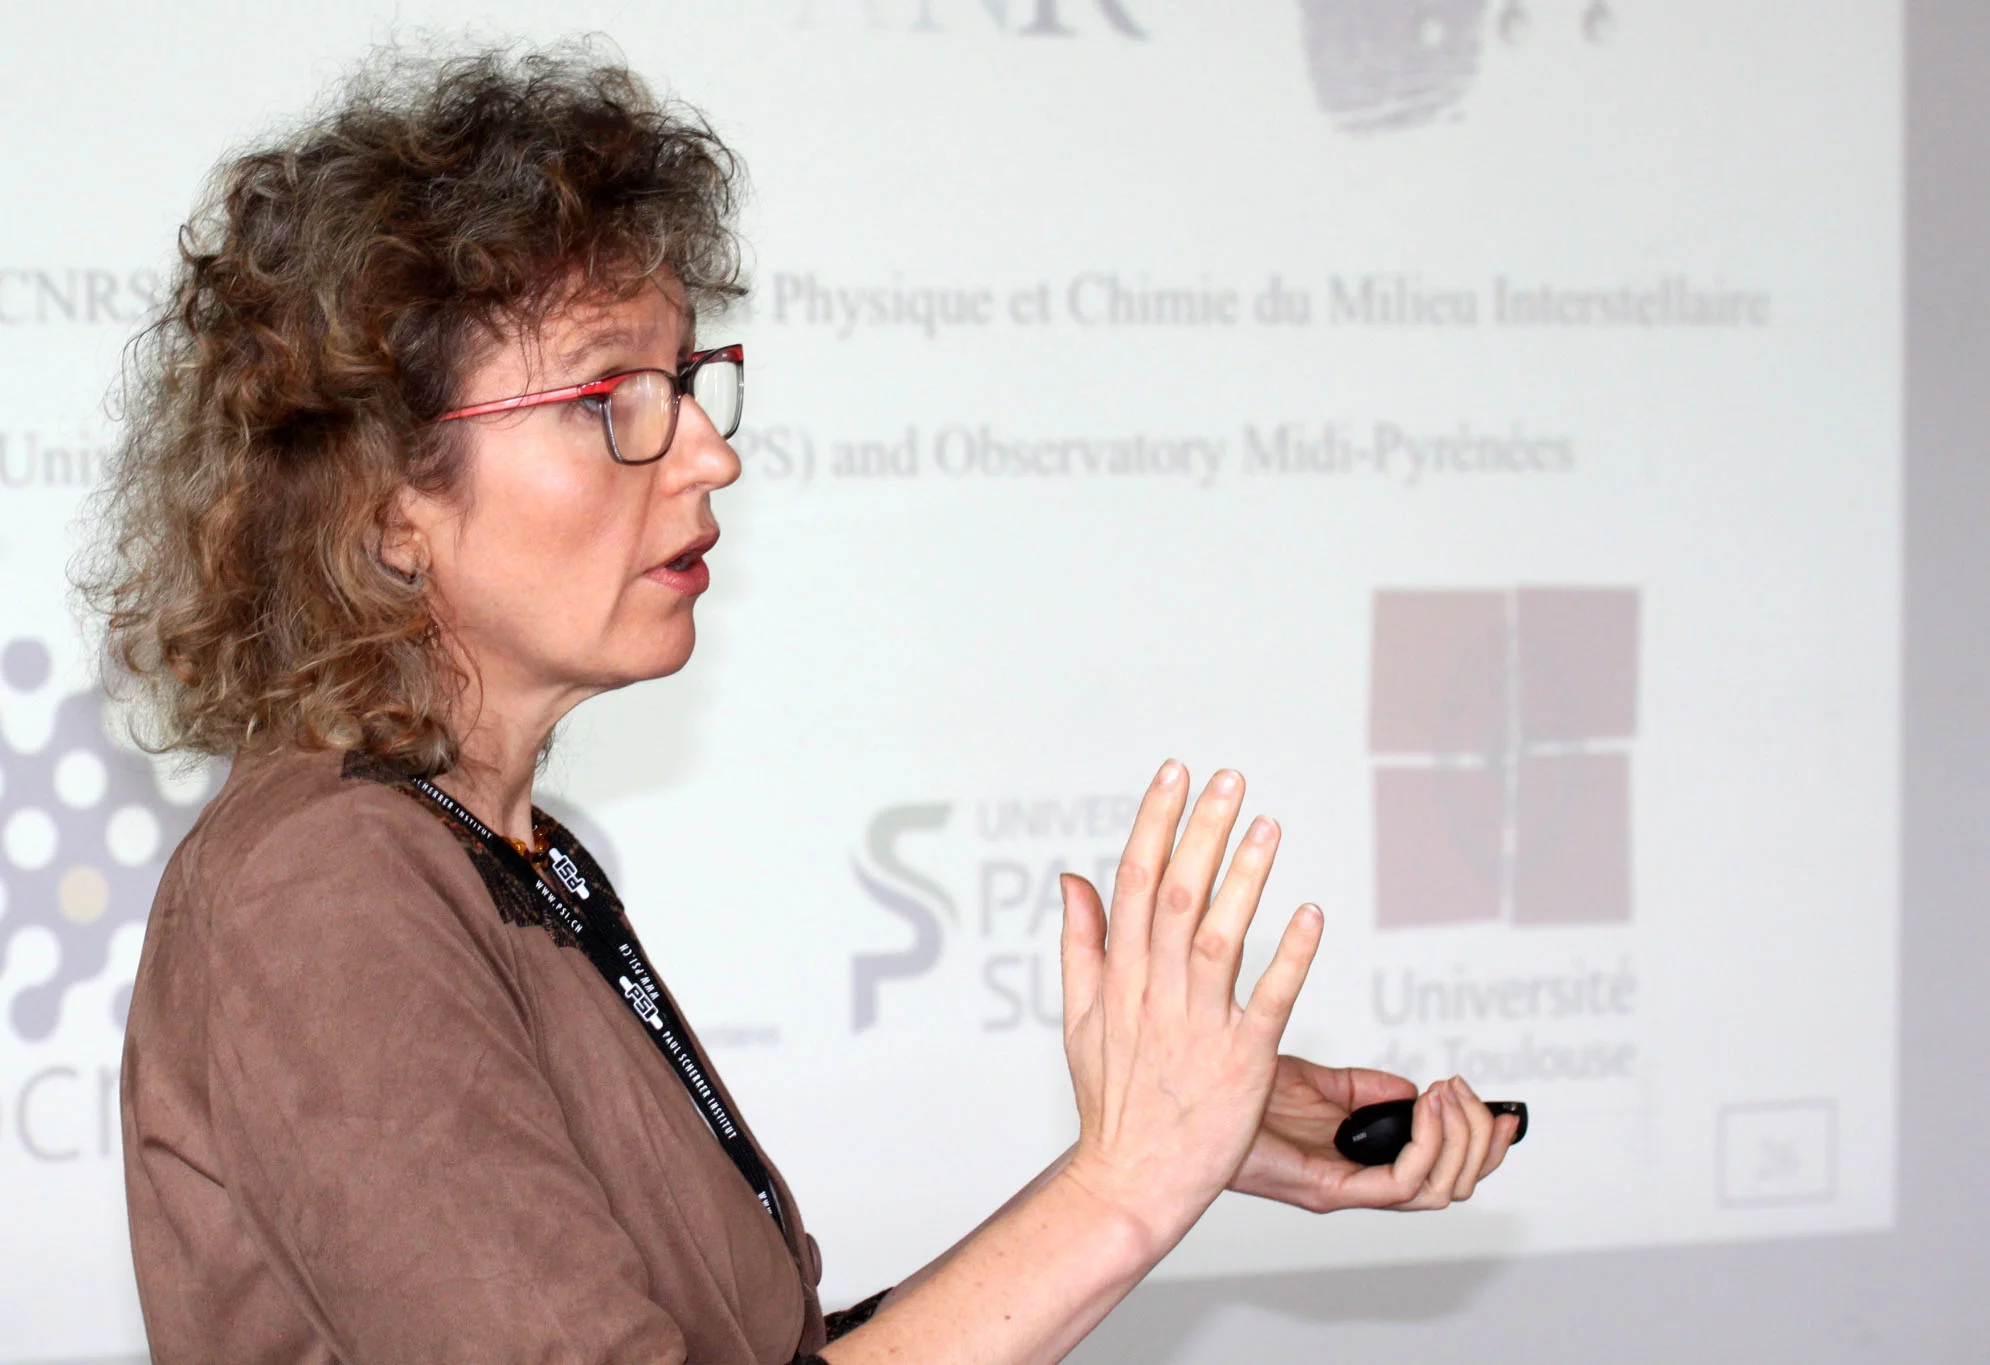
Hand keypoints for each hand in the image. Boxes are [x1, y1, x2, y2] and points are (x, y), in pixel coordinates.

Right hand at [1055, 762, 1323, 1256]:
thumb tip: (1075, 879)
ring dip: (1244, 878)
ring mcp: (1198, 1026)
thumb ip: (1081, 944)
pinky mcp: (1241, 1062)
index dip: (1155, 822)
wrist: (1131, 1181)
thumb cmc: (1111, 1102)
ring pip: (1220, 936)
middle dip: (1203, 831)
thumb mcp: (1082, 1017)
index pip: (1134, 881)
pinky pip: (1269, 1000)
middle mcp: (1155, 993)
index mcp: (1119, 977)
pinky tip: (1309, 913)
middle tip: (1230, 779)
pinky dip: (1289, 956)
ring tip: (1268, 825)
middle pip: (1177, 895)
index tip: (1175, 774)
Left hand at [1230, 1060, 1520, 1211]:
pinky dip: (1425, 1146)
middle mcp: (1363, 1182)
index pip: (1444, 1170)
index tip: (1488, 1099)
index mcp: (1363, 1159)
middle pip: (1455, 1186)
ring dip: (1458, 1139)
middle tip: (1468, 1094)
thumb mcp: (1316, 1082)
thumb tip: (1413, 1088)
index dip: (1479, 1142)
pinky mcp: (1330, 1189)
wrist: (1190, 1101)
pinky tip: (1422, 1109)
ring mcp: (1349, 1189)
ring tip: (1447, 1096)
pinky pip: (1401, 1185)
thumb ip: (1365, 1087)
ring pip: (1439, 1191)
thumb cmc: (1239, 1098)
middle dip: (1480, 1140)